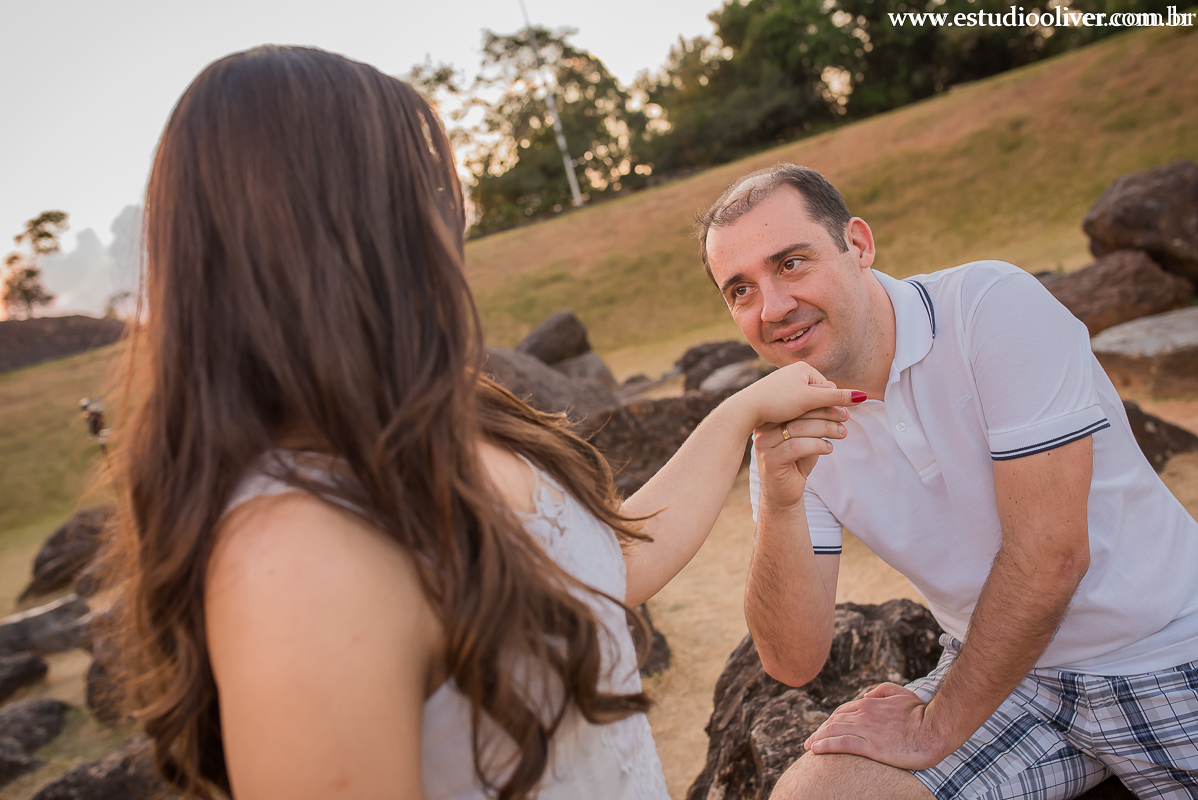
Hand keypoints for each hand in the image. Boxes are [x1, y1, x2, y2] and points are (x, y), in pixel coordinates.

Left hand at [739, 361, 862, 428]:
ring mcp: (785, 384)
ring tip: (801, 424)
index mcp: (804, 368)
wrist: (746, 408)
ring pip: (807, 403)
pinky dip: (796, 416)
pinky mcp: (777, 395)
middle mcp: (794, 372)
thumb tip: (863, 396)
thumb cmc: (777, 401)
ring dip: (809, 415)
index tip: (827, 419)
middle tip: (814, 423)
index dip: (830, 405)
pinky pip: (794, 407)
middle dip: (820, 410)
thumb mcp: (809, 400)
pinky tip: (790, 424)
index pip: (828, 389)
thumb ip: (836, 397)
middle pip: (818, 396)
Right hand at [741, 362, 864, 509]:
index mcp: (771, 418)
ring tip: (842, 433)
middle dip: (826, 413)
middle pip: (797, 413)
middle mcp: (763, 428)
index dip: (821, 402)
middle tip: (845, 416)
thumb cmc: (797, 461)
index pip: (797, 402)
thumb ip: (815, 418)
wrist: (783, 493)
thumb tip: (835, 394)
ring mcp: (764, 444)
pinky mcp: (770, 460)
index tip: (842, 405)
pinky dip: (817, 445)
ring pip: (798, 428)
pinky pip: (796, 447)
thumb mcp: (807, 436)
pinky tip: (829, 448)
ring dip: (825, 428)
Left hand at [802, 683, 951, 770]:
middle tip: (810, 740)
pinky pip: (841, 744)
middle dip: (820, 730)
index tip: (823, 728)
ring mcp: (866, 729)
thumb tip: (865, 694)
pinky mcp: (870, 745)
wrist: (935, 728)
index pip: (842, 711)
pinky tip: (816, 750)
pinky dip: (826, 745)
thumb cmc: (921, 712)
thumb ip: (881, 690)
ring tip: (808, 746)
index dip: (830, 720)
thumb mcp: (900, 693)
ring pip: (833, 731)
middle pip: (834, 721)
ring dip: (818, 738)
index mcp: (869, 703)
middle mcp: (863, 714)